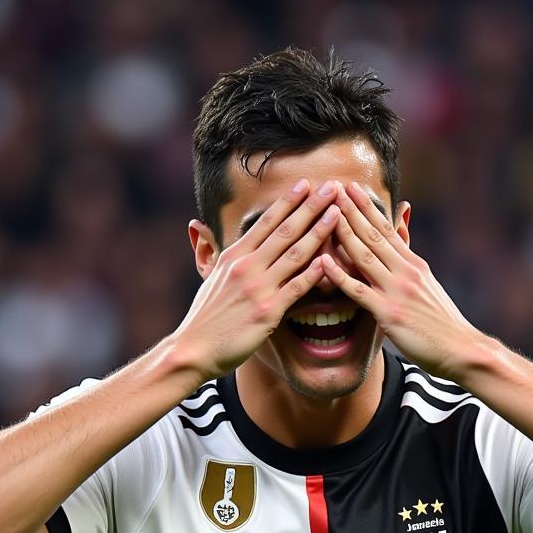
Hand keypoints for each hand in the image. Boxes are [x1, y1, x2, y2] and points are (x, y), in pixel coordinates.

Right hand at [175, 179, 340, 380]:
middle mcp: (246, 266)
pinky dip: (314, 273)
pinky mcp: (267, 312)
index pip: (266, 222)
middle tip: (331, 187)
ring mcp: (258, 288)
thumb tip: (196, 225)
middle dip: (311, 206)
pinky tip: (330, 259)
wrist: (194, 348)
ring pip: (295, 254)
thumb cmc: (204, 316)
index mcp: (233, 255)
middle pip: (285, 230)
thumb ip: (210, 250)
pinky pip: (296, 288)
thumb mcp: (206, 276)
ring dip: (319, 231)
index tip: (305, 184)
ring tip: (338, 214)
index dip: (288, 201)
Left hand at [322, 181, 479, 382]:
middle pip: (373, 235)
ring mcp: (397, 291)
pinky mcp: (389, 313)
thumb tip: (403, 216)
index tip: (349, 188)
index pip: (386, 228)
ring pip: (365, 257)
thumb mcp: (426, 280)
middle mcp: (405, 271)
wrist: (460, 348)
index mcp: (413, 263)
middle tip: (331, 188)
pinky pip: (359, 292)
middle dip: (351, 211)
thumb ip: (408, 250)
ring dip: (343, 234)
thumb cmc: (440, 319)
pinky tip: (323, 263)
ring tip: (325, 215)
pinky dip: (340, 276)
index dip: (366, 207)